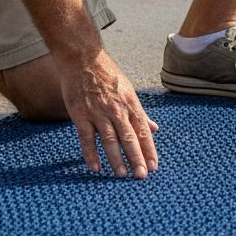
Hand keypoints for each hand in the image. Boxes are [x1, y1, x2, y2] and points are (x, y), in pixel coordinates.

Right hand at [57, 49, 158, 178]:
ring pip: (109, 140)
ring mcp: (98, 112)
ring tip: (122, 175)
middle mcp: (116, 110)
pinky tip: (96, 168)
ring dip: (116, 159)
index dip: (149, 150)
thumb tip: (155, 129)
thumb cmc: (107, 75)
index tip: (153, 166)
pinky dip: (91, 154)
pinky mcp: (80, 115)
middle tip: (142, 176)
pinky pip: (87, 138)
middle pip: (129, 138)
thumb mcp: (129, 91)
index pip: (143, 131)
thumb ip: (140, 113)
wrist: (83, 59)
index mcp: (130, 104)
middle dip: (136, 158)